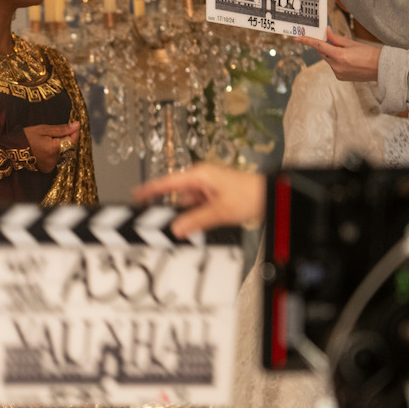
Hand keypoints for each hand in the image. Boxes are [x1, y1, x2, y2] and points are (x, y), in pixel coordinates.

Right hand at [24, 121, 79, 172]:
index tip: (75, 124)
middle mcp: (54, 159)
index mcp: (54, 148)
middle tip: (57, 131)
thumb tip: (77, 125)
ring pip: (63, 153)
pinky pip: (57, 159)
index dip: (75, 132)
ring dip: (60, 146)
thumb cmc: (26, 136)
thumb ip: (62, 129)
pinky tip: (45, 148)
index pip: (73, 140)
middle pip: (69, 147)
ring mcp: (51, 166)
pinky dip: (55, 152)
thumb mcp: (44, 129)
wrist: (12, 149)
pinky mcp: (48, 169)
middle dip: (66, 138)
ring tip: (48, 140)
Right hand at [132, 163, 265, 236]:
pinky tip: (195, 229)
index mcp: (199, 176)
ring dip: (186, 218)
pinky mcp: (215, 198)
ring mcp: (208, 189)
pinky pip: (198, 209)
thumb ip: (196, 221)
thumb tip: (176, 229)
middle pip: (177, 197)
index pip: (167, 183)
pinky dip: (195, 219)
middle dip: (169, 211)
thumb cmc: (251, 194)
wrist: (273, 195)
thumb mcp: (220, 211)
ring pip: (188, 205)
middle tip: (156, 224)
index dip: (150, 190)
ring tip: (182, 232)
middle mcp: (202, 180)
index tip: (135, 195)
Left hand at [294, 27, 379, 81]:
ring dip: (333, 53)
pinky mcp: (340, 78)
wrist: (381, 69)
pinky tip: (349, 59)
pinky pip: (334, 66)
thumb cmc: (369, 54)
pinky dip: (337, 61)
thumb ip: (336, 38)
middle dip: (326, 46)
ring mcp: (338, 73)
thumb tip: (326, 31)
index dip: (307, 41)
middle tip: (336, 40)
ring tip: (348, 51)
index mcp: (339, 56)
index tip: (297, 38)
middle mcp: (336, 66)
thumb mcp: (352, 43)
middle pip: (323, 53)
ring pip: (329, 60)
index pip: (319, 46)